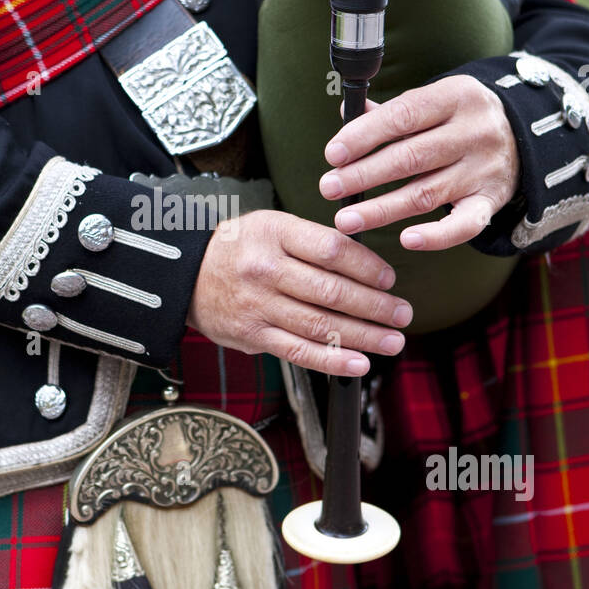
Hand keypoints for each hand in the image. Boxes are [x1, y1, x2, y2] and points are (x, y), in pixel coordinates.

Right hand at [186, 210, 410, 376]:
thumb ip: (313, 242)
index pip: (332, 249)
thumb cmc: (239, 249)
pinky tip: (359, 363)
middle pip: (331, 290)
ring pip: (320, 324)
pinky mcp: (253, 335)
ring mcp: (258, 305)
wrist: (185, 276)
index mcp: (275, 233)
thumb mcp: (271, 226)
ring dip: (364, 336)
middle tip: (403, 314)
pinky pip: (298, 351)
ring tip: (392, 340)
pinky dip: (332, 360)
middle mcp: (266, 269)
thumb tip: (367, 266)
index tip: (389, 278)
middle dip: (375, 306)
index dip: (368, 267)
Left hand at [318, 74, 519, 249]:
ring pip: (427, 193)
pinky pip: (464, 225)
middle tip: (329, 188)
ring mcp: (485, 169)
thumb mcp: (435, 101)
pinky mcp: (492, 200)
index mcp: (455, 97)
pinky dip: (437, 236)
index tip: (333, 154)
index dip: (365, 135)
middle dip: (364, 175)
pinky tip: (406, 240)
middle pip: (411, 157)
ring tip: (346, 220)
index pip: (404, 115)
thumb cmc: (460, 118)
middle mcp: (474, 132)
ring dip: (382, 210)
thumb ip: (392, 111)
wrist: (522, 134)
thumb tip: (347, 111)